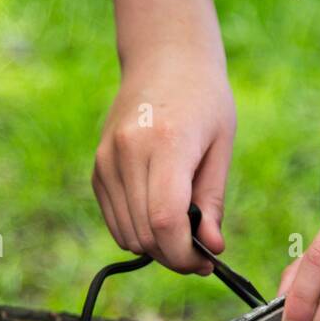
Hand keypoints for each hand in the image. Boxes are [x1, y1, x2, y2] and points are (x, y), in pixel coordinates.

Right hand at [93, 0, 233, 272]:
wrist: (163, 59)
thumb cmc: (203, 100)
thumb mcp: (221, 147)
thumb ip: (213, 201)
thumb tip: (211, 249)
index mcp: (167, 143)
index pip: (166, 219)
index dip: (184, 254)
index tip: (204, 262)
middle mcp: (128, 152)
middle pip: (146, 234)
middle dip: (174, 255)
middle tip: (199, 252)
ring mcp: (107, 161)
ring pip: (128, 235)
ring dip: (156, 247)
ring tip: (182, 232)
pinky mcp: (97, 169)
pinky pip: (116, 222)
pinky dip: (138, 231)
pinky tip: (159, 215)